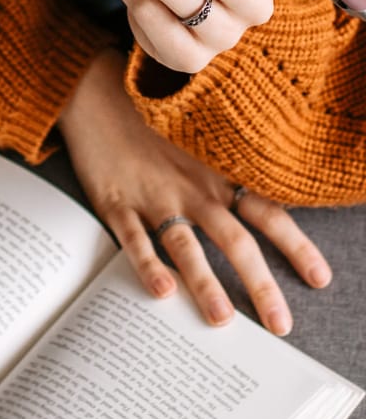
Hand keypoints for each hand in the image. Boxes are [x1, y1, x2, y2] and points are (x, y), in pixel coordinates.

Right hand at [58, 48, 330, 330]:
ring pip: (186, 245)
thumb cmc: (156, 124)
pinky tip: (161, 290)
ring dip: (205, 283)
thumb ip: (231, 178)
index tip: (320, 279)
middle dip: (261, 285)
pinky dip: (148, 264)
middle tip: (280, 324)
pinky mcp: (117, 203)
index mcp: (218, 176)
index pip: (269, 213)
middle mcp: (194, 189)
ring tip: (221, 319)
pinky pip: (134, 238)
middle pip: (235, 240)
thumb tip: (272, 210)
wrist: (97, 93)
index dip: (297, 246)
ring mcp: (154, 196)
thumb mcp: (201, 144)